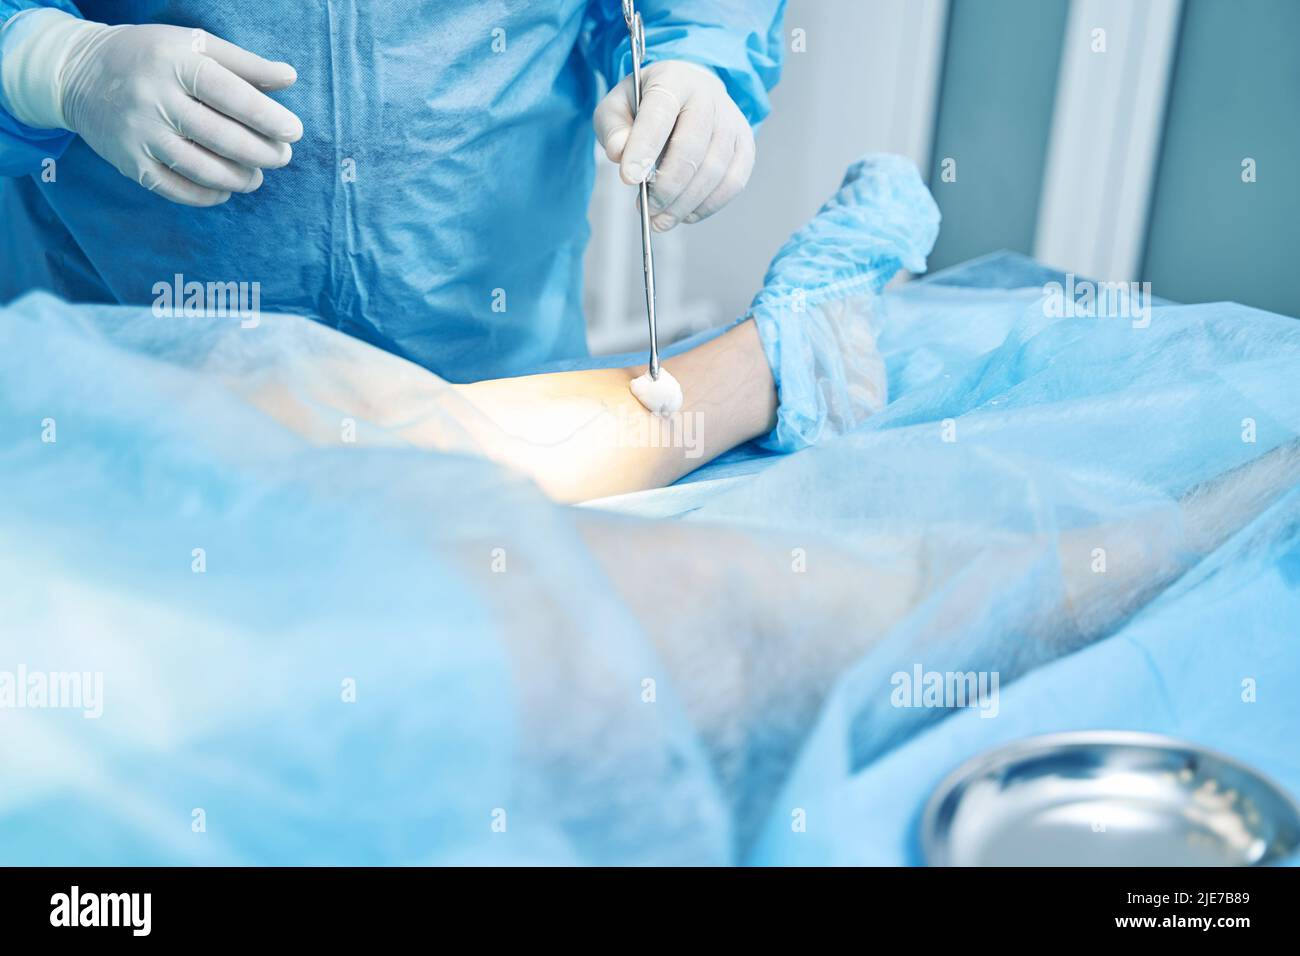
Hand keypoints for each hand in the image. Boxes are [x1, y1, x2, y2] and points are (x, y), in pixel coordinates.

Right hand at [9, 12, 301, 205]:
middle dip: (261, 153)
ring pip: (202, 168)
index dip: (266, 116)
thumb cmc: (152, 56)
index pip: (229, 94)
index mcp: (174, 62)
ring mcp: (139, 133)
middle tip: (282, 157)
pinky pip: (176, 189)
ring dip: (240, 178)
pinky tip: (225, 190)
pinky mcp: (129, 162)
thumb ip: (243, 63)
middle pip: (220, 136)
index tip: (293, 132)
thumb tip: (290, 77)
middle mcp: (153, 98)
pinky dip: (208, 195)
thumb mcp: (193, 44)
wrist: (78, 73)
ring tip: (257, 175)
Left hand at [594, 59, 754, 230]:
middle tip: (647, 210)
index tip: (628, 179)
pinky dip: (708, 206)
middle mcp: (708, 96)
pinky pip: (733, 182)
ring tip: (660, 220)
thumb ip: (612, 129)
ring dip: (685, 203)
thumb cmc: (647, 105)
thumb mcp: (617, 107)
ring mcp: (731, 121)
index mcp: (672, 80)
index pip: (659, 114)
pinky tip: (686, 214)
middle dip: (666, 186)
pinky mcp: (745, 145)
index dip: (644, 148)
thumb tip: (619, 152)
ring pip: (714, 170)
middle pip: (691, 147)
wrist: (688, 94)